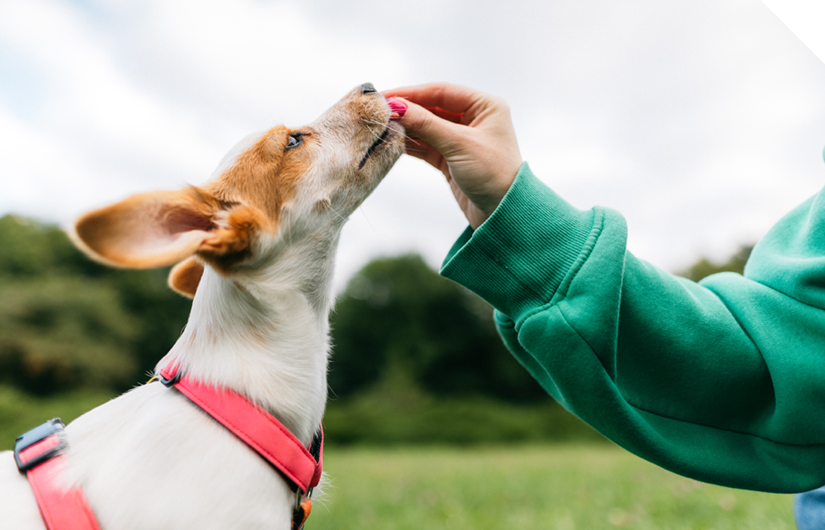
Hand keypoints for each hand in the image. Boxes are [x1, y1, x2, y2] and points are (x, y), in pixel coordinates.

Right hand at [383, 83, 521, 228]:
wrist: (503, 214)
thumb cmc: (493, 173)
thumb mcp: (459, 144)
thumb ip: (426, 123)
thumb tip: (396, 106)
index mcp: (485, 105)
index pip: (442, 91)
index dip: (412, 93)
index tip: (386, 96)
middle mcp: (474, 118)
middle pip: (432, 107)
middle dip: (407, 110)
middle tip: (378, 111)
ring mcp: (462, 139)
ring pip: (427, 127)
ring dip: (406, 127)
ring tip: (380, 126)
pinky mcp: (451, 158)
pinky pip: (426, 145)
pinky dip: (410, 143)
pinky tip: (392, 141)